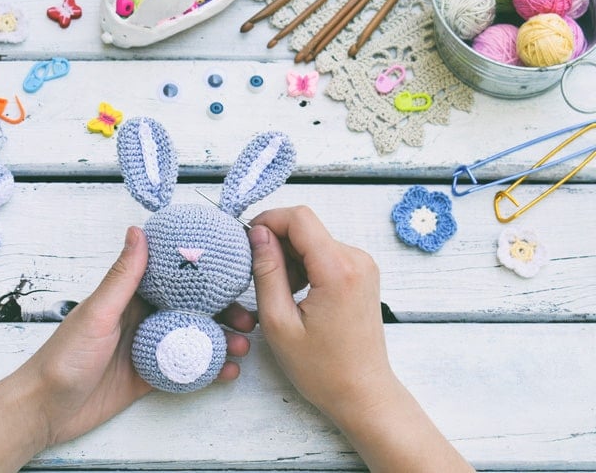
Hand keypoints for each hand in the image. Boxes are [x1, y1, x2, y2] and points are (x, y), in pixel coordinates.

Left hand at [0, 226, 253, 472]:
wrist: (45, 409)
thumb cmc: (63, 357)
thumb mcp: (97, 313)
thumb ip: (122, 277)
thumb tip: (138, 230)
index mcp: (129, 297)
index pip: (174, 279)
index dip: (205, 274)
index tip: (234, 272)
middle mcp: (142, 318)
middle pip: (192, 309)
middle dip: (222, 312)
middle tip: (248, 318)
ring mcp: (148, 348)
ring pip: (193, 339)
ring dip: (220, 341)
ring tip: (243, 347)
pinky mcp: (148, 377)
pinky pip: (186, 370)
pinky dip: (209, 371)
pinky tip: (228, 373)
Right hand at [248, 206, 472, 471]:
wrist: (362, 392)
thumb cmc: (322, 368)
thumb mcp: (279, 322)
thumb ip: (267, 272)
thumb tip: (258, 234)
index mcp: (338, 270)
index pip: (299, 218)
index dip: (268, 221)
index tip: (247, 242)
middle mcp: (357, 260)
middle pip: (306, 227)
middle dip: (277, 245)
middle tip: (260, 278)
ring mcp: (363, 266)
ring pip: (314, 240)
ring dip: (290, 258)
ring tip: (281, 294)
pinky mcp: (362, 274)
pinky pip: (326, 253)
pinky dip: (306, 266)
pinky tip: (297, 296)